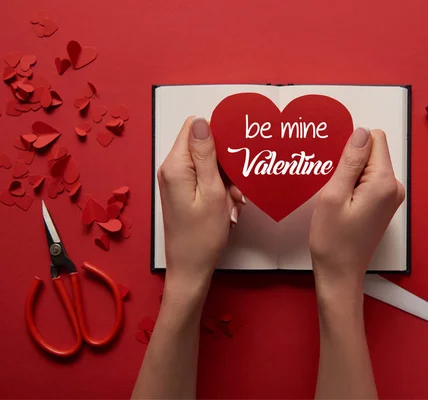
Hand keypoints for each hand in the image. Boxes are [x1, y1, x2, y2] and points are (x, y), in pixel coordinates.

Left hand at [157, 117, 244, 301]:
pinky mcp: (182, 191)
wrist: (190, 268)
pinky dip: (219, 188)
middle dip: (225, 161)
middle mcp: (171, 169)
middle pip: (202, 145)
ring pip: (207, 163)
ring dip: (226, 178)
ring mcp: (176, 181)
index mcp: (175, 165)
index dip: (218, 132)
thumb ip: (206, 155)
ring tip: (234, 201)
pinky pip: (204, 178)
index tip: (237, 149)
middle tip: (237, 187)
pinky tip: (228, 206)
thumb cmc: (203, 236)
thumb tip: (202, 121)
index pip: (195, 127)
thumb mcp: (212, 192)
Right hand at [309, 128, 404, 297]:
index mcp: (384, 182)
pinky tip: (340, 203)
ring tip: (335, 198)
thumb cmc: (333, 240)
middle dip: (350, 163)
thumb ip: (350, 161)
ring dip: (350, 176)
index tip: (337, 169)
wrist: (340, 274)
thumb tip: (362, 131)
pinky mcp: (384, 205)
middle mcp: (394, 187)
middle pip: (372, 152)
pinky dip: (353, 186)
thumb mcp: (333, 196)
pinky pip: (369, 181)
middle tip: (333, 188)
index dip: (351, 149)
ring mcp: (391, 197)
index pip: (374, 139)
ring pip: (369, 167)